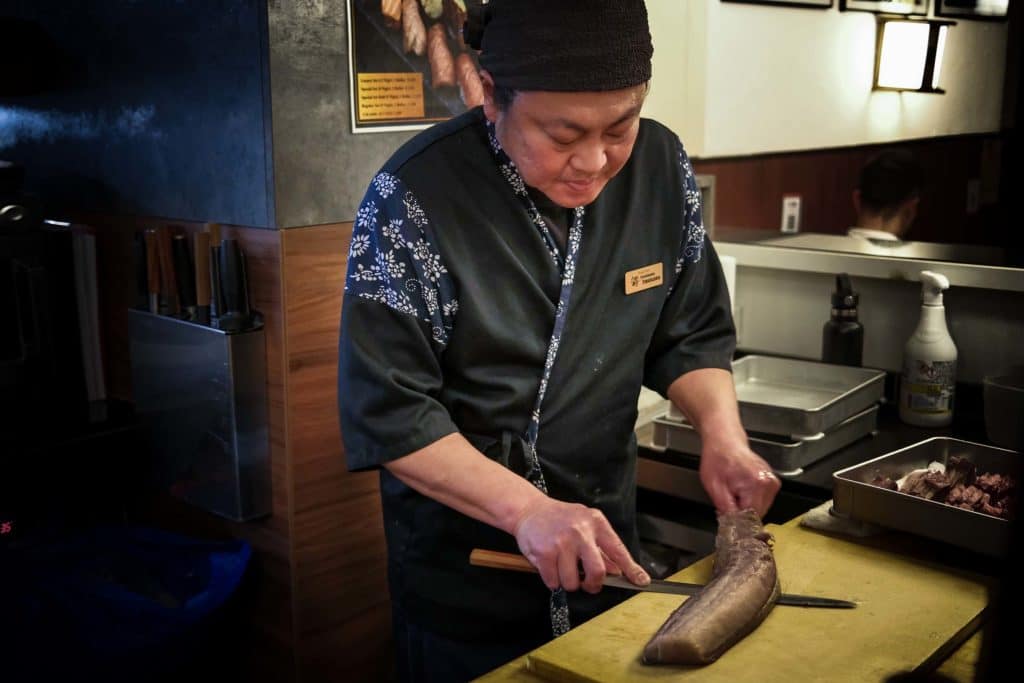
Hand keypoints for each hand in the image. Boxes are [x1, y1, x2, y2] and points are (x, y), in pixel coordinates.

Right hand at [512, 497, 649, 593]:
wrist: (529, 509)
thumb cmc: (559, 519)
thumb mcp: (585, 526)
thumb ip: (601, 549)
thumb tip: (617, 571)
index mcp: (596, 523)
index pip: (618, 550)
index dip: (631, 569)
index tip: (641, 581)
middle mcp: (580, 531)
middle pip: (597, 572)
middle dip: (592, 584)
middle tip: (586, 584)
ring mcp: (562, 542)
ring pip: (572, 582)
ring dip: (567, 582)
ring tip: (561, 567)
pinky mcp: (544, 552)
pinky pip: (553, 582)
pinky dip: (552, 580)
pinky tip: (549, 565)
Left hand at [699, 436, 779, 518]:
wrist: (724, 441)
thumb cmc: (718, 459)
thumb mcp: (714, 486)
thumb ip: (726, 509)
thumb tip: (733, 526)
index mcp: (757, 484)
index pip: (751, 517)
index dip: (738, 521)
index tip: (729, 522)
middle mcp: (769, 483)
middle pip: (758, 514)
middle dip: (742, 513)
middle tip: (728, 502)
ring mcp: (773, 482)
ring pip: (761, 509)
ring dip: (746, 507)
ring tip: (734, 492)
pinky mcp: (772, 482)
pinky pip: (762, 501)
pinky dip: (751, 500)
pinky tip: (741, 489)